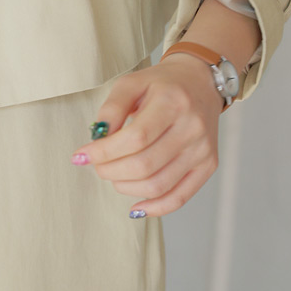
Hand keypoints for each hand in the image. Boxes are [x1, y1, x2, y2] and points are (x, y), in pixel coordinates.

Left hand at [70, 54, 225, 217]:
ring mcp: (202, 149)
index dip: (104, 151)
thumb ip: (112, 108)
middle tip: (97, 166)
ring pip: (158, 185)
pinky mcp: (208, 165)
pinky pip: (180, 197)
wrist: (200, 83)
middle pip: (145, 165)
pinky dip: (155, 208)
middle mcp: (192, 127)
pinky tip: (136, 206)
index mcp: (172, 102)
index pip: (135, 138)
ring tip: (113, 176)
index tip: (82, 155)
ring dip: (126, 187)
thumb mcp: (132, 83)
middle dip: (110, 171)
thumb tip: (96, 139)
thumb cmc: (162, 84)